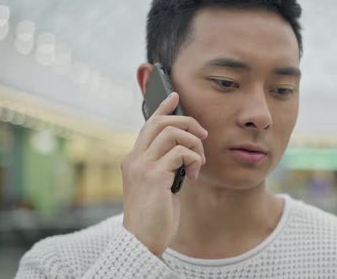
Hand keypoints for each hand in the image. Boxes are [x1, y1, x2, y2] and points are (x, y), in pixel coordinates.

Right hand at [121, 92, 207, 255]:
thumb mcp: (159, 185)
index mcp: (134, 159)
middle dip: (187, 122)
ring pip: (173, 133)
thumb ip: (166, 166)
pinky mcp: (154, 176)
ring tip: (198, 163)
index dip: (163, 108)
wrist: (142, 240)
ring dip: (194, 145)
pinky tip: (194, 175)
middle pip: (161, 122)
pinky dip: (194, 160)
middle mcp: (134, 158)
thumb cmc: (154, 215)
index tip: (175, 95)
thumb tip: (186, 150)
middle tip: (203, 136)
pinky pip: (181, 153)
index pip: (148, 124)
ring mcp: (142, 166)